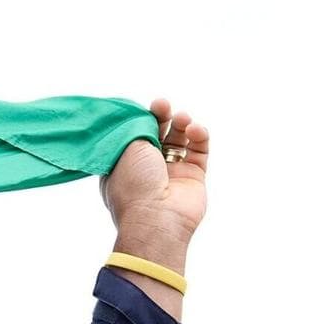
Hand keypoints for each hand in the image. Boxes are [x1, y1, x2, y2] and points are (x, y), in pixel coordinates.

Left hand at [102, 99, 208, 247]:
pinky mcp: (194, 176)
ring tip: (182, 118)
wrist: (156, 219)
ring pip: (180, 139)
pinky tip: (195, 129)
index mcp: (123, 165)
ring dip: (182, 124)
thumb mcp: (127, 148)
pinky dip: (199, 136)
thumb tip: (146, 115)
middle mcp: (147, 169)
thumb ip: (137, 127)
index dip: (141, 119)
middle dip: (161, 117)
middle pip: (158, 134)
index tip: (146, 107)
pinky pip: (199, 150)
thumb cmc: (134, 185)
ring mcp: (171, 173)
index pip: (134, 135)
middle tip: (162, 105)